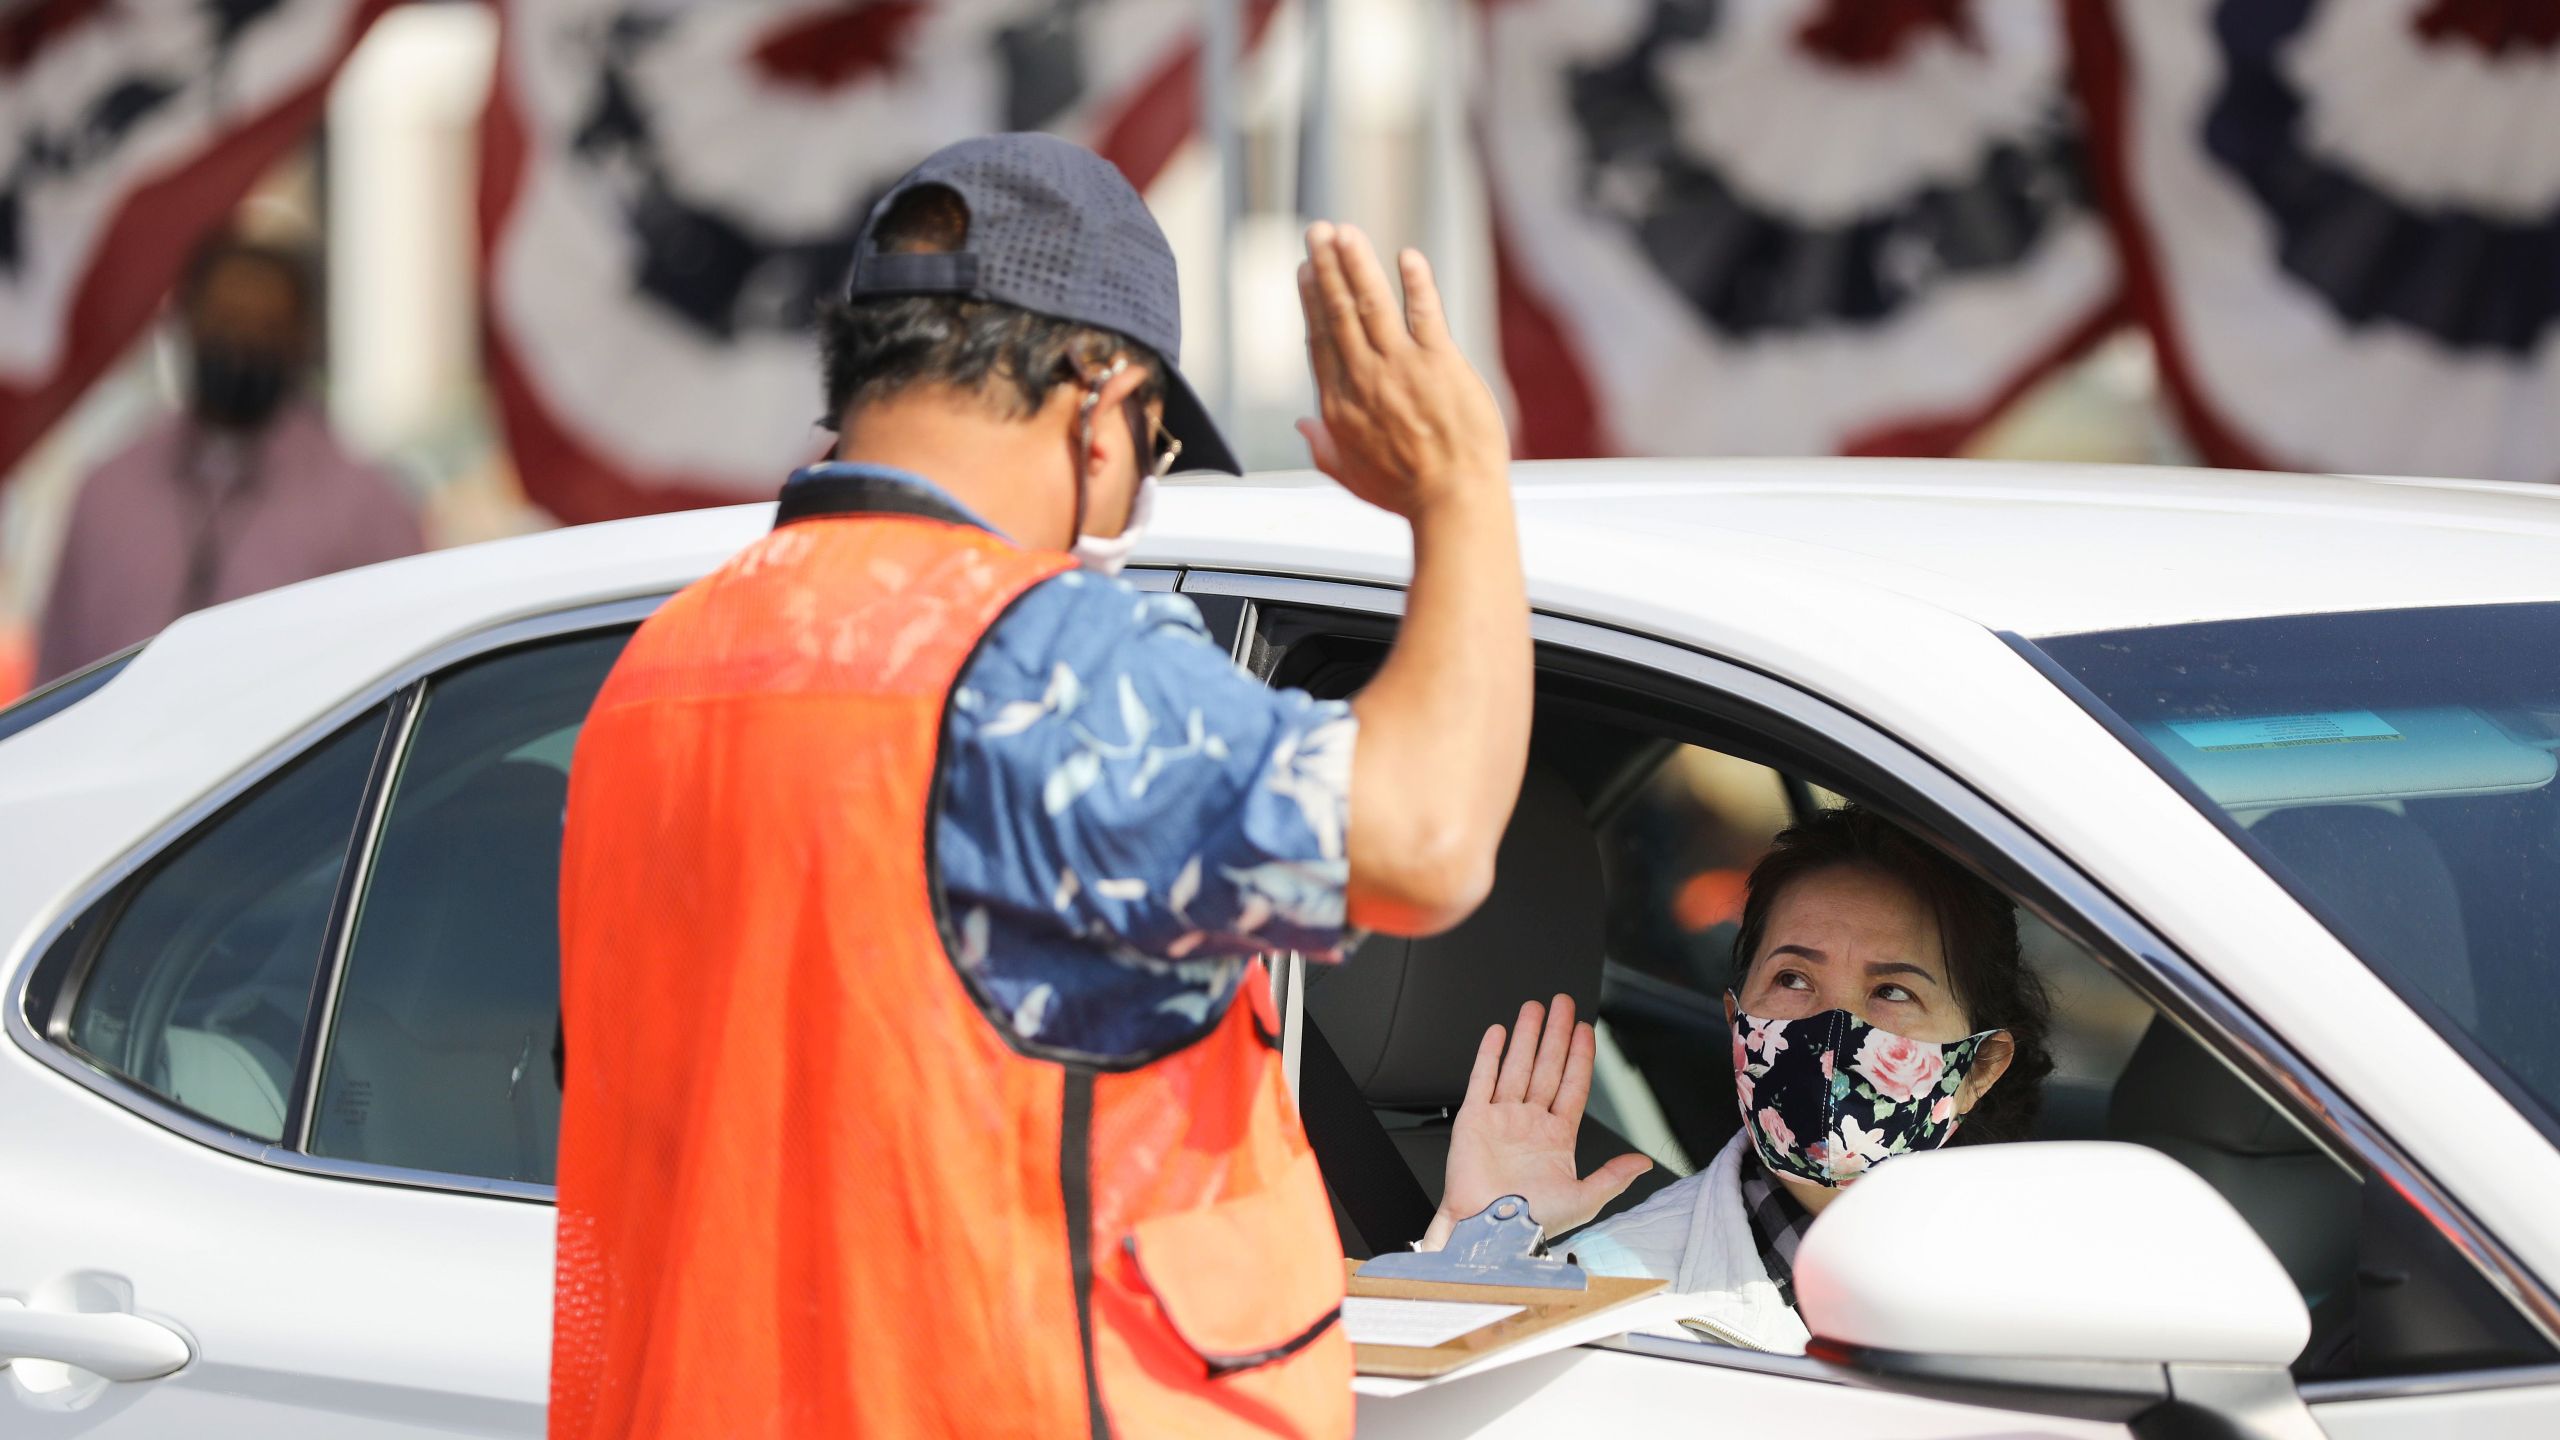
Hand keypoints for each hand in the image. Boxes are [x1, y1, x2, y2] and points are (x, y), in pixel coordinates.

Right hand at [1296, 222, 1509, 519]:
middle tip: (1317, 232)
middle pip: (1338, 312)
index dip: (1312, 301)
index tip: (1307, 272)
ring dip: (1355, 263)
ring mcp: (1401, 368)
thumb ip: (1322, 448)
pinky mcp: (1440, 363)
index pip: (1320, 340)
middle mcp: (1364, 379)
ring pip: (1370, 304)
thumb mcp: (1350, 477)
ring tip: (1343, 231)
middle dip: (1326, 267)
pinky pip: (1425, 313)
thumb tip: (1301, 426)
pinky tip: (1407, 256)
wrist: (1453, 501)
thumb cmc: (1407, 495)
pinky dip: (1416, 282)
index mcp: (1340, 405)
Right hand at [1426, 994, 1652, 1246]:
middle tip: (1562, 1004)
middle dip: (1555, 1035)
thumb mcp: (1584, 1200)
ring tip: (1535, 1008)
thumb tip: (1643, 1163)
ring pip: (1517, 1066)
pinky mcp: (1473, 1120)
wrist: (1487, 1234)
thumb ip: (1612, 1176)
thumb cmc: (1530, 1223)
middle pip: (1546, 1068)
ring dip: (1526, 1036)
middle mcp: (1529, 1124)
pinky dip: (1489, 1055)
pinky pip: (1482, 1079)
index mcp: (1556, 1139)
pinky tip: (1498, 1033)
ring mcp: (1501, 1119)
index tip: (1586, 1030)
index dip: (1580, 1057)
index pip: (1572, 1086)